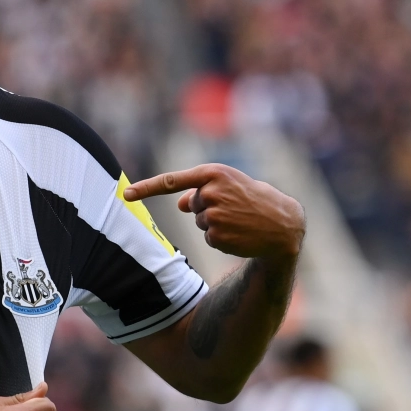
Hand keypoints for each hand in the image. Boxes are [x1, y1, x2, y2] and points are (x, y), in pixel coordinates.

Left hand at [123, 163, 304, 259]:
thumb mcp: (230, 185)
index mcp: (212, 173)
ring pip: (200, 222)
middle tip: (235, 207)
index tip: (126, 194)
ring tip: (239, 219)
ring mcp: (213, 215)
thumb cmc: (255, 199)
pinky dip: (221, 238)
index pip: (171, 180)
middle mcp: (210, 192)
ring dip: (215, 223)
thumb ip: (201, 190)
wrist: (283, 224)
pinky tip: (240, 233)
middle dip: (208, 208)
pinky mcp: (218, 235)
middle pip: (192, 205)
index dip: (146, 188)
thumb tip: (180, 203)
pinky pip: (208, 238)